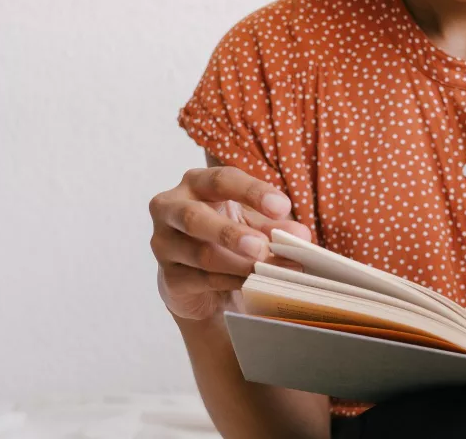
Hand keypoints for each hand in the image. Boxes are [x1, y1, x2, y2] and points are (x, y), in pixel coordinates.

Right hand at [149, 166, 310, 320]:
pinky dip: (231, 281)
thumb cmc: (226, 235)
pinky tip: (252, 284)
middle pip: (195, 217)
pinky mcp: (169, 277)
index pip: (222, 180)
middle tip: (262, 246)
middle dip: (231, 233)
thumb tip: (300, 236)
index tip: (282, 207)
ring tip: (268, 270)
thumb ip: (274, 227)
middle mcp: (171, 208)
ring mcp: (164, 243)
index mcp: (196, 183)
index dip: (252, 192)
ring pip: (201, 254)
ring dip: (239, 264)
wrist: (197, 278)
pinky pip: (202, 280)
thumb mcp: (253, 224)